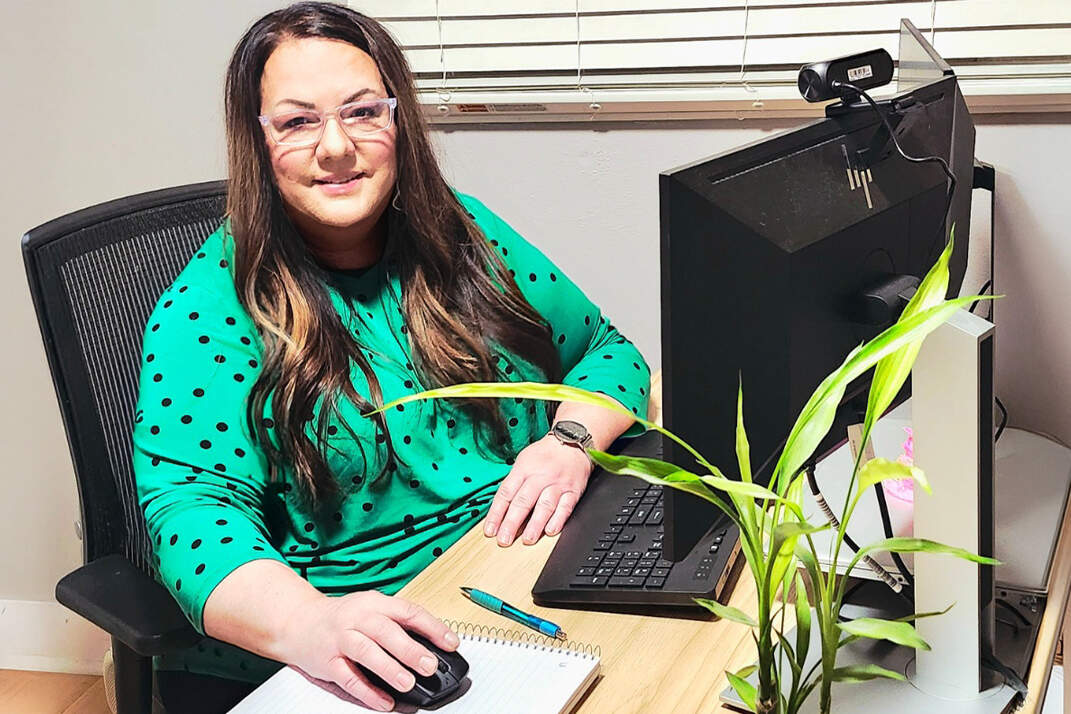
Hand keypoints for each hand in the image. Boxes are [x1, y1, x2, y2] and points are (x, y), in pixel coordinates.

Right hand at [282, 590, 458, 711]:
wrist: (298, 621)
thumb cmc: (343, 617)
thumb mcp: (372, 609)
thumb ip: (398, 624)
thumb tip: (433, 645)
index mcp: (374, 603)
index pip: (407, 611)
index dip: (432, 627)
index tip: (451, 642)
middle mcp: (357, 618)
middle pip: (386, 631)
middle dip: (410, 649)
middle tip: (429, 666)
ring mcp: (340, 639)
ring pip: (366, 652)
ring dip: (389, 668)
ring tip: (408, 683)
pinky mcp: (327, 662)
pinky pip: (348, 678)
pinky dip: (367, 691)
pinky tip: (384, 701)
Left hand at [484, 434, 593, 545]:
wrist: (572, 442)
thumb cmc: (545, 455)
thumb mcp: (523, 461)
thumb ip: (513, 482)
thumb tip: (500, 508)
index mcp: (524, 469)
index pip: (506, 493)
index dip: (496, 513)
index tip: (490, 530)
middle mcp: (540, 477)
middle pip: (523, 501)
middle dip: (512, 523)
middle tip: (504, 539)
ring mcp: (558, 484)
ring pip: (545, 506)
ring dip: (535, 525)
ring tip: (527, 539)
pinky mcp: (573, 491)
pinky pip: (565, 507)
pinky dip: (558, 520)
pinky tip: (550, 531)